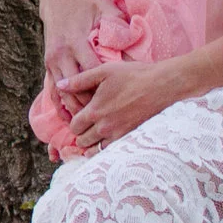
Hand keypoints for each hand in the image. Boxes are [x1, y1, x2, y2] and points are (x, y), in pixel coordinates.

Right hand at [40, 0, 115, 118]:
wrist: (58, 2)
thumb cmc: (86, 6)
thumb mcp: (104, 10)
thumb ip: (118, 25)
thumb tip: (134, 44)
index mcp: (75, 42)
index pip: (90, 71)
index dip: (102, 89)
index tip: (117, 102)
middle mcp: (61, 54)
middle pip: (74, 88)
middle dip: (89, 105)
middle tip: (105, 119)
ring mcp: (51, 62)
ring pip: (62, 93)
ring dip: (74, 110)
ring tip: (89, 124)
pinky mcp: (48, 66)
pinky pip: (52, 91)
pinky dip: (60, 106)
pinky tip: (68, 119)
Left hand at [57, 55, 185, 150]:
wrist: (163, 85)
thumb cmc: (133, 75)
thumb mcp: (103, 71)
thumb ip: (79, 80)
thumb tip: (59, 85)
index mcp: (95, 111)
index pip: (74, 126)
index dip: (74, 121)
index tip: (79, 115)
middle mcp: (105, 127)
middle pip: (82, 141)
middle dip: (81, 134)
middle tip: (86, 125)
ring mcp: (118, 135)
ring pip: (95, 150)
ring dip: (92, 143)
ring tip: (95, 133)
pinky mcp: (130, 138)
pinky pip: (111, 151)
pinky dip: (105, 148)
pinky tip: (108, 138)